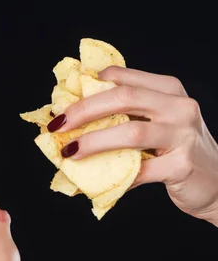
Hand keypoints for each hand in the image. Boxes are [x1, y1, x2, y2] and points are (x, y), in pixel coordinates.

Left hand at [49, 66, 217, 225]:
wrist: (217, 182)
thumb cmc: (176, 151)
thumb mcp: (155, 123)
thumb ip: (124, 116)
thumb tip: (71, 121)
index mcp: (167, 89)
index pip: (121, 77)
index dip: (86, 88)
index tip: (61, 104)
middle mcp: (178, 106)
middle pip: (123, 98)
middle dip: (83, 110)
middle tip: (58, 125)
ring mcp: (184, 134)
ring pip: (131, 132)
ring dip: (93, 142)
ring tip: (69, 151)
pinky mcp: (182, 164)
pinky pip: (140, 171)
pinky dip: (114, 177)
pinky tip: (96, 183)